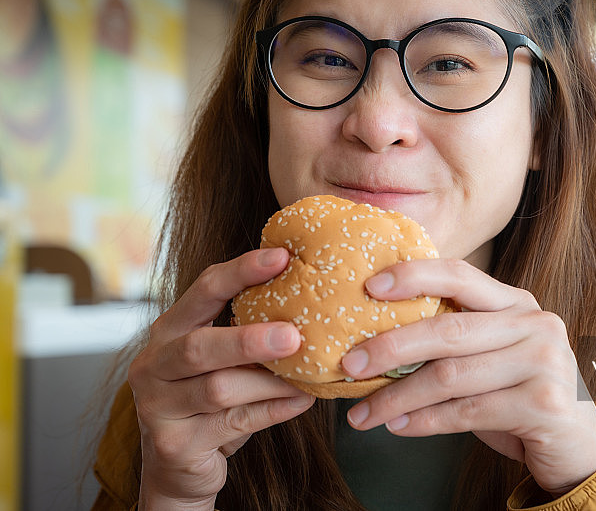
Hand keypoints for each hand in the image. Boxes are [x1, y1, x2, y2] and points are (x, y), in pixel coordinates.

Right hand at [127, 248, 315, 509]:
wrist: (177, 467)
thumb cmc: (209, 402)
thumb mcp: (222, 361)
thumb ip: (248, 332)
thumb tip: (313, 303)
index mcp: (169, 330)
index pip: (203, 290)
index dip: (241, 271)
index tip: (282, 257)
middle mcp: (154, 364)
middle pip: (199, 346)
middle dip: (249, 339)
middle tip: (294, 336)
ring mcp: (158, 406)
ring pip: (219, 389)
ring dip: (269, 382)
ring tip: (308, 376)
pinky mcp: (174, 444)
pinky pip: (234, 423)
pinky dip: (274, 410)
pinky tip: (303, 401)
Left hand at [341, 258, 595, 496]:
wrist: (577, 447)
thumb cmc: (518, 396)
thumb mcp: (489, 358)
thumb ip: (451, 343)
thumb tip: (374, 345)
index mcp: (516, 304)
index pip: (461, 275)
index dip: (414, 275)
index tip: (369, 286)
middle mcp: (535, 325)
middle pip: (448, 329)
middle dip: (390, 346)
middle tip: (348, 363)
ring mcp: (544, 362)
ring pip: (451, 376)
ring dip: (397, 397)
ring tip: (362, 413)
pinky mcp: (544, 403)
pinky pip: (468, 412)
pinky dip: (425, 422)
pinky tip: (398, 427)